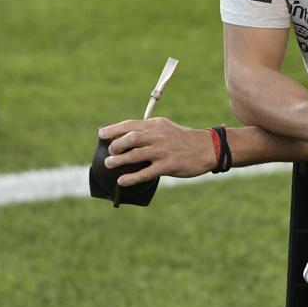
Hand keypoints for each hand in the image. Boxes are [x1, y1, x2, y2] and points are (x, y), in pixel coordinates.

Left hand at [97, 117, 216, 186]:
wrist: (207, 148)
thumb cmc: (184, 139)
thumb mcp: (166, 128)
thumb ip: (149, 131)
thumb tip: (127, 137)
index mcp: (156, 125)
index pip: (130, 125)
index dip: (113, 129)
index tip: (100, 133)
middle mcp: (158, 136)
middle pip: (130, 138)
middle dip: (115, 145)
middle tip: (110, 151)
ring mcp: (162, 151)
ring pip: (135, 155)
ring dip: (119, 160)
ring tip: (109, 164)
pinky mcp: (168, 166)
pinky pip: (145, 173)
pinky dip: (131, 178)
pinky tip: (121, 181)